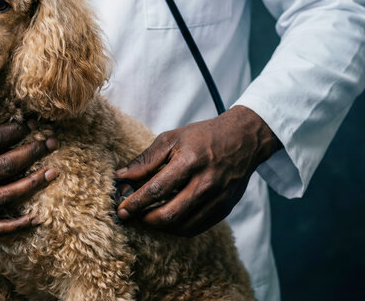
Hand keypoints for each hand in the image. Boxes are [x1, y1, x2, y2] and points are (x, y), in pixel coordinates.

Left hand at [115, 106, 281, 236]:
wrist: (243, 139)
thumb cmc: (203, 136)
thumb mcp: (171, 139)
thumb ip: (146, 160)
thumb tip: (121, 177)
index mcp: (190, 161)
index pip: (156, 189)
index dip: (136, 202)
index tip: (122, 209)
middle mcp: (205, 183)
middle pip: (169, 214)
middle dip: (145, 219)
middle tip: (133, 215)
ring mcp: (217, 199)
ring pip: (182, 226)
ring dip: (160, 226)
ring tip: (147, 217)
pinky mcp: (224, 209)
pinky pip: (196, 228)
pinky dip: (177, 228)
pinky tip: (167, 219)